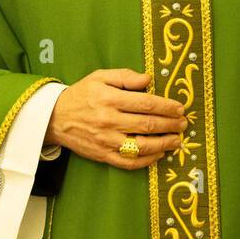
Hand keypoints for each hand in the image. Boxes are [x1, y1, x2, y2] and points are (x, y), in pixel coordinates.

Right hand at [44, 68, 187, 169]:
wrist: (55, 118)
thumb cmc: (81, 94)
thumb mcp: (100, 77)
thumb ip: (125, 76)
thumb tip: (149, 79)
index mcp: (110, 99)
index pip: (146, 103)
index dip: (167, 107)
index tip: (180, 108)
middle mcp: (109, 121)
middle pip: (148, 125)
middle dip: (170, 125)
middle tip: (183, 124)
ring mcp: (106, 141)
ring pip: (142, 146)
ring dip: (164, 144)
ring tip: (177, 140)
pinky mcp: (103, 156)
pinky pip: (129, 162)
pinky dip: (147, 160)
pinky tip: (159, 154)